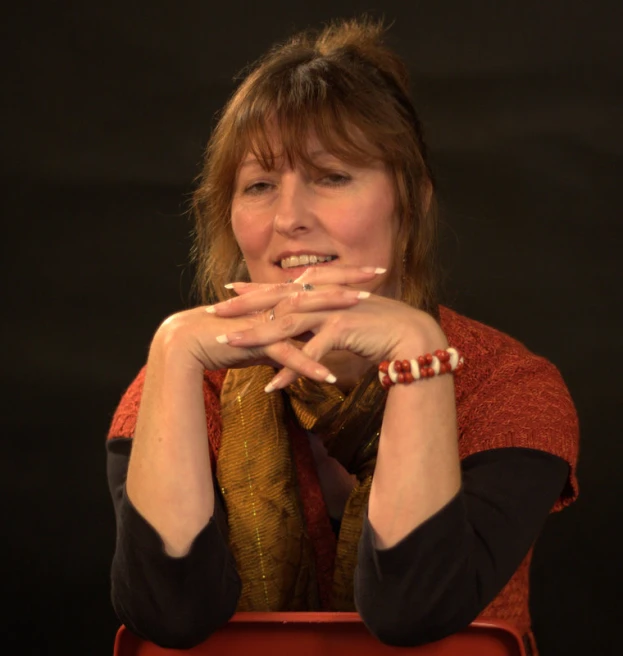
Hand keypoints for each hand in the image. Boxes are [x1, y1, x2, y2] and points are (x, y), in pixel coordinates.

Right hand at [152, 267, 377, 383]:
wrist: (189, 342)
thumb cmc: (225, 336)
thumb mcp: (262, 334)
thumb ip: (284, 337)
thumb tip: (303, 348)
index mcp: (278, 296)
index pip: (318, 279)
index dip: (346, 273)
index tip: (373, 268)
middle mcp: (273, 301)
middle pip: (317, 288)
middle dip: (349, 282)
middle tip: (379, 275)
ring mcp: (264, 319)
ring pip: (304, 317)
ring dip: (333, 319)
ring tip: (362, 324)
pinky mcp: (254, 340)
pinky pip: (286, 353)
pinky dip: (308, 365)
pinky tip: (329, 377)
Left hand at [209, 265, 446, 389]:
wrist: (411, 335)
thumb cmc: (378, 329)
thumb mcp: (343, 322)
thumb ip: (320, 325)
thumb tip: (300, 334)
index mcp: (322, 292)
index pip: (280, 287)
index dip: (254, 288)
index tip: (228, 290)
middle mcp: (323, 296)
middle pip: (274, 300)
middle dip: (242, 306)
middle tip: (212, 311)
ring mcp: (331, 310)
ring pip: (285, 323)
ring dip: (256, 336)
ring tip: (229, 345)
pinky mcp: (341, 328)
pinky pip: (309, 351)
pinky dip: (291, 370)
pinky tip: (272, 386)